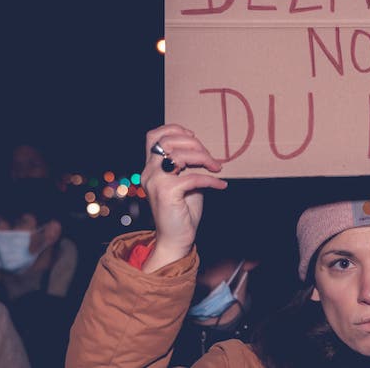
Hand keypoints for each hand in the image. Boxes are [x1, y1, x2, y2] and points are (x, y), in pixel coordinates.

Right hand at [140, 124, 227, 271]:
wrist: (176, 239)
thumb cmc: (183, 210)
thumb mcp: (186, 181)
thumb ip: (188, 165)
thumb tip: (201, 150)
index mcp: (151, 168)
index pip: (153, 136)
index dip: (174, 129)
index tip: (193, 136)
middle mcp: (149, 172)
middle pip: (169, 141)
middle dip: (195, 144)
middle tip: (211, 160)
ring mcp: (156, 182)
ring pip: (179, 154)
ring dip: (203, 158)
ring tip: (217, 168)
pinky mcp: (167, 193)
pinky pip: (193, 177)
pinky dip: (211, 179)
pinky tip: (220, 185)